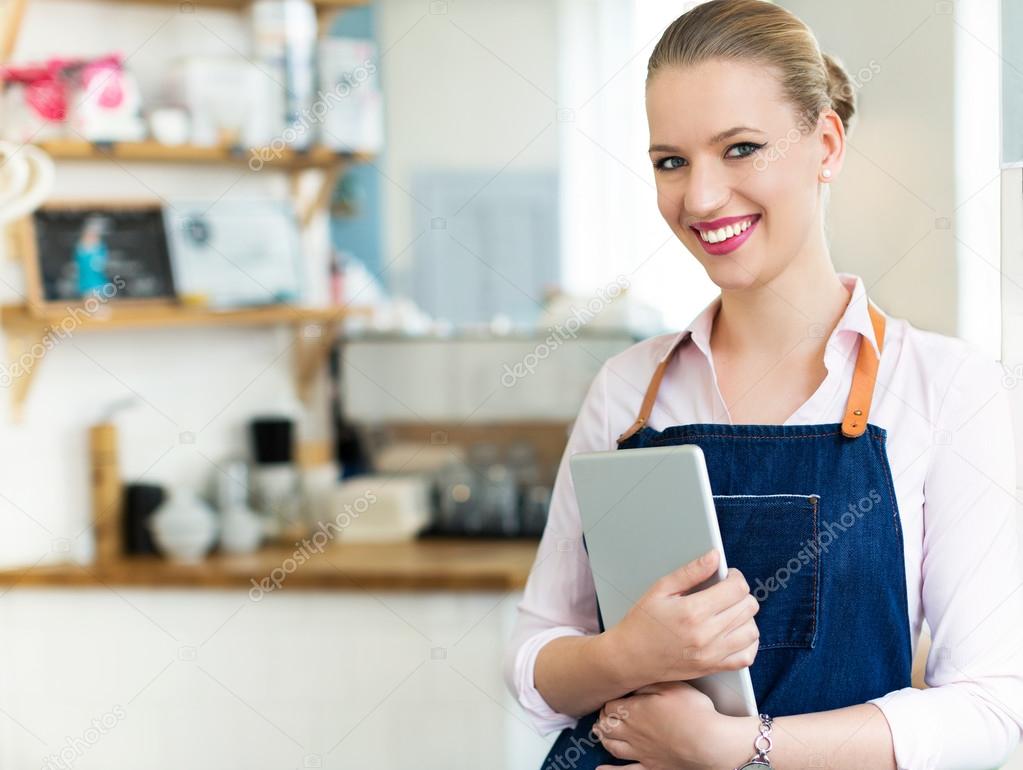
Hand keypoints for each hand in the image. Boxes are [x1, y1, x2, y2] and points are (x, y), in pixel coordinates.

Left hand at [594, 681, 735, 769]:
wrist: (710, 744)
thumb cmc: (694, 713)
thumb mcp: (672, 686)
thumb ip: (648, 683)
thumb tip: (634, 683)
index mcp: (635, 711)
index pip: (610, 706)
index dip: (609, 701)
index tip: (614, 698)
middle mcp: (633, 733)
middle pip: (607, 725)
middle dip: (603, 718)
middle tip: (605, 714)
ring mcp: (641, 752)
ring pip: (612, 746)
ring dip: (603, 738)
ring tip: (601, 733)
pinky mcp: (651, 767)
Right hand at [604, 549, 759, 685]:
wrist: (630, 658)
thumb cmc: (642, 623)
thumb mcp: (660, 589)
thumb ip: (691, 572)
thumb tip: (715, 557)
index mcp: (693, 611)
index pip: (737, 588)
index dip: (735, 577)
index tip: (727, 576)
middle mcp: (707, 634)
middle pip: (748, 607)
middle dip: (740, 594)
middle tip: (725, 592)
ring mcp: (712, 654)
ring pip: (752, 630)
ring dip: (745, 617)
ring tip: (729, 611)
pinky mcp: (713, 667)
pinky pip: (747, 656)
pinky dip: (747, 643)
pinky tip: (734, 633)